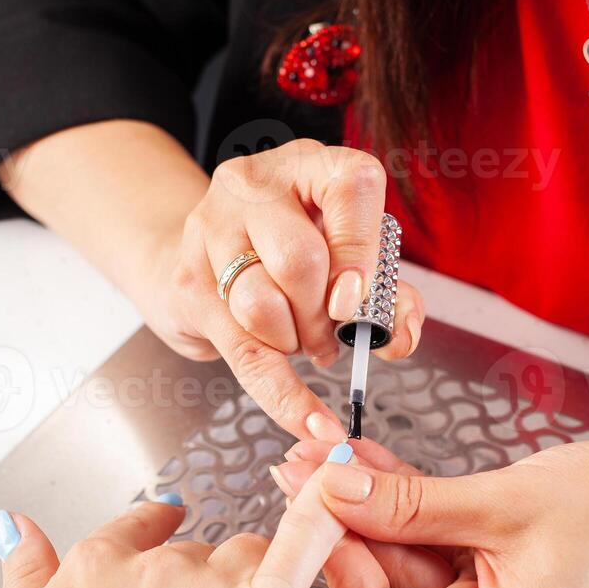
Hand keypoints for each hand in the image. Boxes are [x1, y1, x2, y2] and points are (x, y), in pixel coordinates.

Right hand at [0, 460, 353, 587]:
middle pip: (203, 554)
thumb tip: (15, 528)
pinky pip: (301, 545)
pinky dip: (323, 511)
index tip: (170, 543)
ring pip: (250, 561)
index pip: (145, 528)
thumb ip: (25, 576)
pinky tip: (338, 485)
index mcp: (96, 567)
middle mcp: (154, 566)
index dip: (161, 543)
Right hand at [145, 139, 424, 439]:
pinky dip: (285, 398)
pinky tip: (312, 424)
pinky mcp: (189, 282)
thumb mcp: (348, 254)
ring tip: (299, 337)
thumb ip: (389, 292)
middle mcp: (254, 184)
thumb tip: (399, 336)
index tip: (359, 299)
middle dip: (324, 316)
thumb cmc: (290, 250)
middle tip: (331, 333)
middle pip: (300, 260)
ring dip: (295, 341)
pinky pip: (244, 353)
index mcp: (310, 163)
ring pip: (262, 304)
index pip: (350, 189)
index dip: (362, 250)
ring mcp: (212, 229)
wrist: (201, 255)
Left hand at [273, 438, 588, 587]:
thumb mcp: (503, 501)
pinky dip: (414, 514)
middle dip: (350, 523)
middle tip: (309, 465)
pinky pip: (443, 555)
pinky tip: (374, 469)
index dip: (336, 557)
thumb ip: (409, 503)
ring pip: (413, 568)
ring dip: (375, 511)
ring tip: (332, 456)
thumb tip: (333, 492)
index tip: (306, 499)